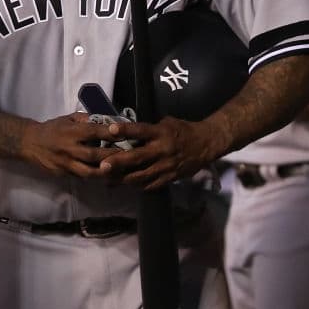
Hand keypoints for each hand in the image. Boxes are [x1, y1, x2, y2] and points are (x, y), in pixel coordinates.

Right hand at [19, 113, 119, 177]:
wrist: (29, 143)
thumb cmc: (52, 128)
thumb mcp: (68, 118)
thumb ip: (86, 119)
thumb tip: (106, 120)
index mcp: (71, 132)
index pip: (93, 132)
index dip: (108, 132)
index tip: (123, 132)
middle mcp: (69, 148)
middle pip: (94, 155)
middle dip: (112, 156)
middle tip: (129, 155)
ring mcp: (66, 163)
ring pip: (89, 172)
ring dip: (106, 172)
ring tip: (120, 170)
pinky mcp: (63, 174)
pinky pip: (81, 177)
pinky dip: (94, 177)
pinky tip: (106, 177)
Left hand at [97, 116, 218, 189]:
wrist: (206, 144)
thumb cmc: (182, 130)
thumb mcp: (166, 123)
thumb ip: (148, 128)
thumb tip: (126, 130)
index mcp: (161, 133)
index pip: (141, 130)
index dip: (126, 130)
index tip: (111, 129)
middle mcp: (162, 150)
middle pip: (137, 157)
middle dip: (119, 163)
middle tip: (102, 167)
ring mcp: (166, 166)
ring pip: (142, 175)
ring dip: (123, 179)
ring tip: (108, 180)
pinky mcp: (170, 178)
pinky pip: (151, 185)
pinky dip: (137, 186)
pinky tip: (125, 185)